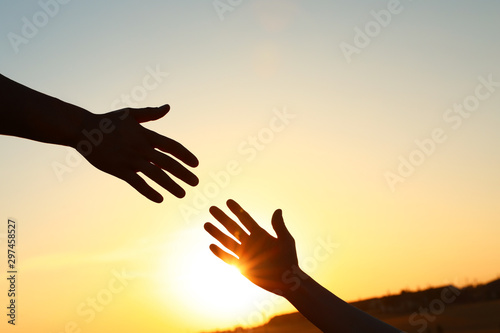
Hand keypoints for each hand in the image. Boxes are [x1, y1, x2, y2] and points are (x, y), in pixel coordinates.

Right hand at [76, 105, 197, 202]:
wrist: (84, 129)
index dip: (185, 155)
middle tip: (196, 182)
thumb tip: (167, 107)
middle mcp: (141, 148)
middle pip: (167, 163)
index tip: (196, 164)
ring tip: (182, 194)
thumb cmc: (108, 121)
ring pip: (155, 175)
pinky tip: (160, 199)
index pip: (171, 146)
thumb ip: (150, 113)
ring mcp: (130, 160)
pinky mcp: (119, 170)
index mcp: (145, 135)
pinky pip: (137, 183)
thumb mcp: (131, 114)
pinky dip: (149, 191)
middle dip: (183, 173)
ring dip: (170, 185)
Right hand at [204, 199, 298, 293]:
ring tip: (206, 224)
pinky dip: (220, 253)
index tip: (228, 201)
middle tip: (212, 208)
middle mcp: (250, 242)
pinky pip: (228, 258)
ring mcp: (245, 254)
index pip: (246, 219)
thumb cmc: (288, 260)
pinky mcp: (242, 266)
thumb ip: (279, 227)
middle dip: (222, 218)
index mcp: (260, 234)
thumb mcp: (285, 241)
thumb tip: (278, 210)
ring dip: (217, 233)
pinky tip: (211, 245)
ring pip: (227, 241)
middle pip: (233, 227)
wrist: (286, 280)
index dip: (237, 210)